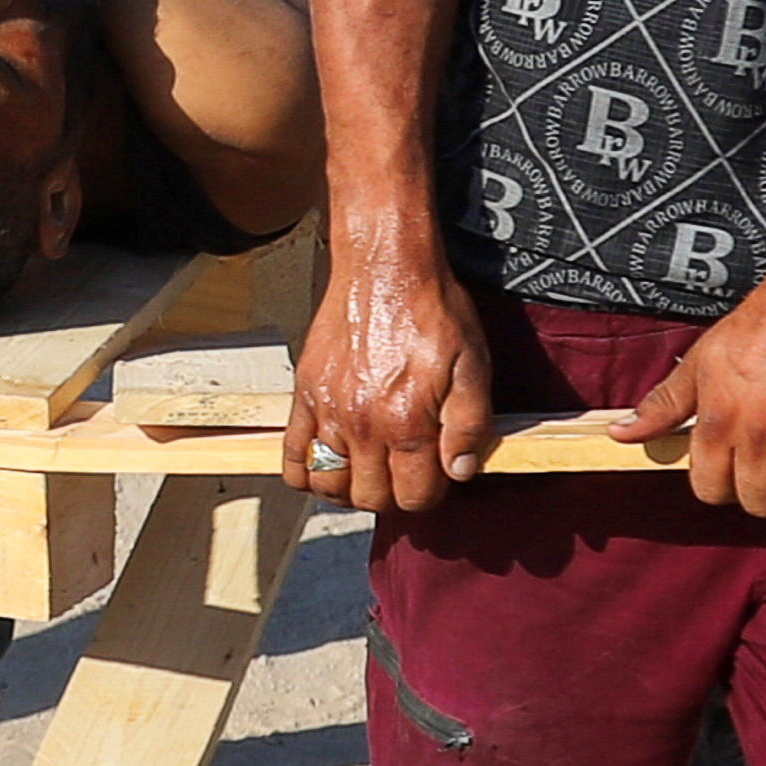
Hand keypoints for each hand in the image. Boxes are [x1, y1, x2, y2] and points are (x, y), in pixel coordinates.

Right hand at [287, 232, 497, 518]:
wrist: (385, 267)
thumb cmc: (432, 310)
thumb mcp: (473, 364)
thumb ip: (470, 424)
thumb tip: (460, 471)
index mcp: (407, 420)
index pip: (414, 495)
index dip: (431, 493)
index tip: (436, 476)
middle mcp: (363, 424)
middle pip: (371, 498)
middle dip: (394, 495)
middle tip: (406, 472)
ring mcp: (328, 411)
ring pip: (329, 485)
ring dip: (351, 491)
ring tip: (370, 473)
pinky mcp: (304, 395)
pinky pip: (292, 457)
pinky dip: (306, 473)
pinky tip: (330, 462)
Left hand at [623, 257, 765, 524]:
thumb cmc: (761, 323)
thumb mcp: (702, 360)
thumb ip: (663, 405)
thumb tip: (621, 434)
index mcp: (718, 419)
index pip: (709, 489)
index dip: (720, 484)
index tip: (733, 469)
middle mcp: (760, 434)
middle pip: (755, 501)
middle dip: (761, 491)